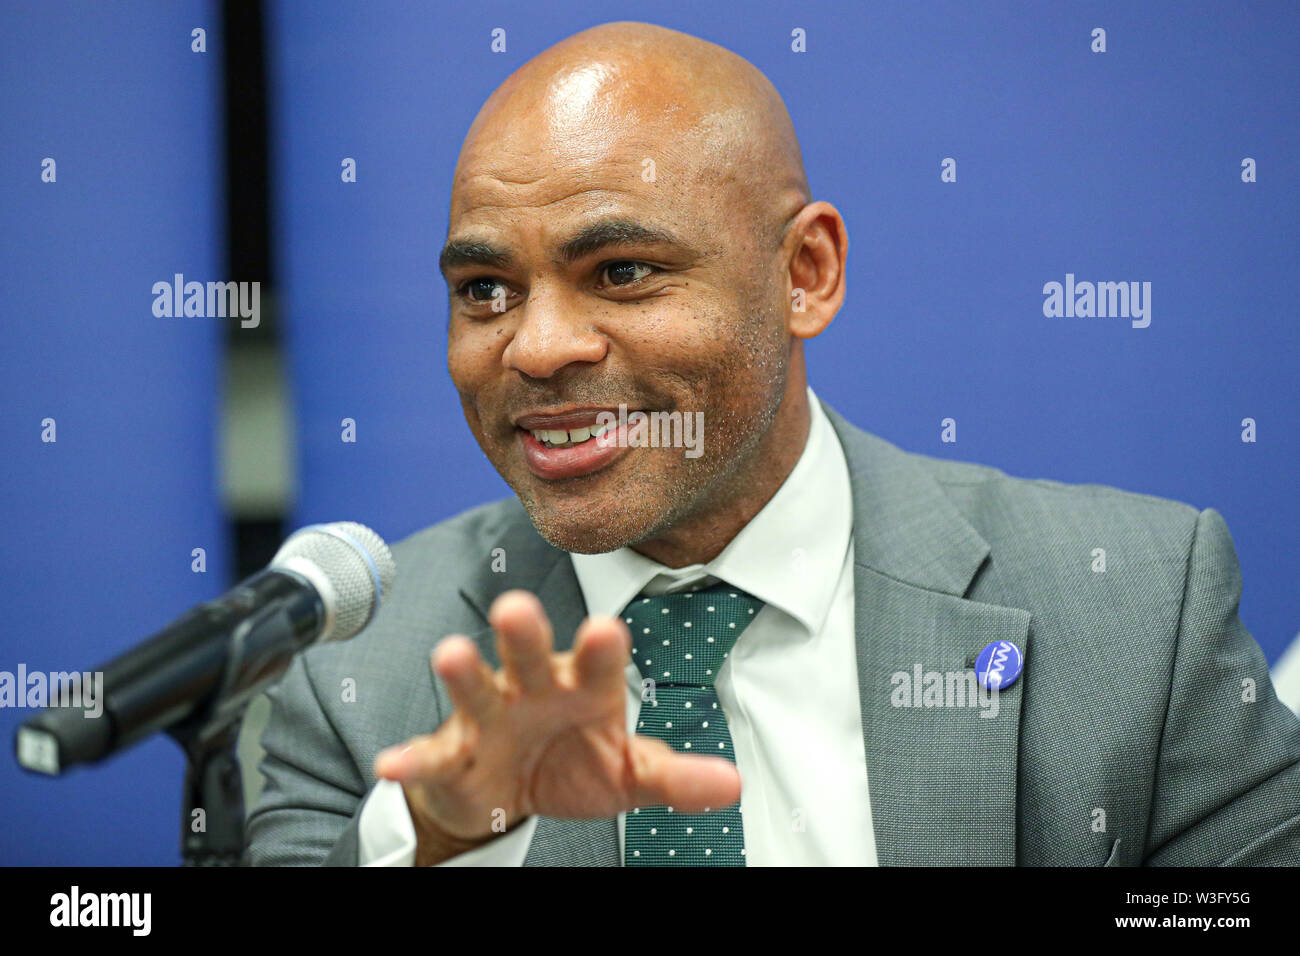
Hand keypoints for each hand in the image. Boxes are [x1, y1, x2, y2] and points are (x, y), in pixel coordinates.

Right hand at [373, 589, 741, 863]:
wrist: (511, 791)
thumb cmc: (573, 761)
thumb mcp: (629, 774)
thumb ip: (675, 777)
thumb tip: (730, 785)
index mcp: (583, 686)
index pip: (597, 663)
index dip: (600, 648)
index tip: (608, 628)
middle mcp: (533, 688)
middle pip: (529, 656)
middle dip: (523, 633)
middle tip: (516, 607)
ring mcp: (489, 717)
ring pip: (475, 689)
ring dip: (463, 672)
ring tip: (450, 655)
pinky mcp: (452, 753)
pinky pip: (431, 754)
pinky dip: (412, 758)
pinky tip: (394, 762)